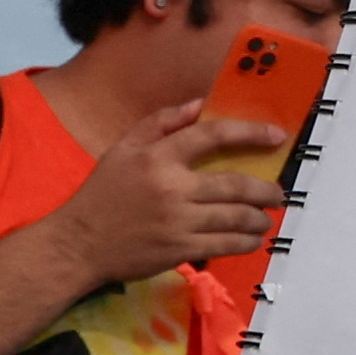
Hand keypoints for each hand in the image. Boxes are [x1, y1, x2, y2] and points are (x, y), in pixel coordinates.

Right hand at [49, 100, 292, 285]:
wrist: (77, 244)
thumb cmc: (102, 194)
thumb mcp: (122, 149)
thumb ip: (160, 123)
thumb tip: (200, 104)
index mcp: (158, 158)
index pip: (212, 135)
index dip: (249, 132)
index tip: (276, 136)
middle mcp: (172, 188)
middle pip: (235, 184)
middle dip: (266, 190)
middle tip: (278, 194)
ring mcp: (178, 222)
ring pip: (235, 217)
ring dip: (259, 218)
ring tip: (266, 218)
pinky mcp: (179, 250)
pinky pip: (224, 245)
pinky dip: (245, 242)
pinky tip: (252, 240)